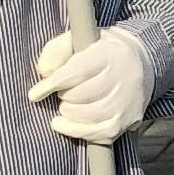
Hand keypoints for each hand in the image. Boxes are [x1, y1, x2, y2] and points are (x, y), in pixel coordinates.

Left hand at [28, 24, 140, 143]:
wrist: (139, 64)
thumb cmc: (97, 52)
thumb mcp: (77, 40)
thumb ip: (56, 51)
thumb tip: (45, 72)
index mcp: (109, 53)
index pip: (78, 71)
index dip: (53, 84)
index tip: (34, 94)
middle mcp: (122, 78)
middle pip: (80, 95)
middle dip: (63, 95)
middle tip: (63, 91)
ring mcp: (127, 101)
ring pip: (87, 115)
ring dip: (68, 111)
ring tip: (67, 103)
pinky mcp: (128, 120)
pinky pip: (98, 134)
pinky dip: (76, 131)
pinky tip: (63, 123)